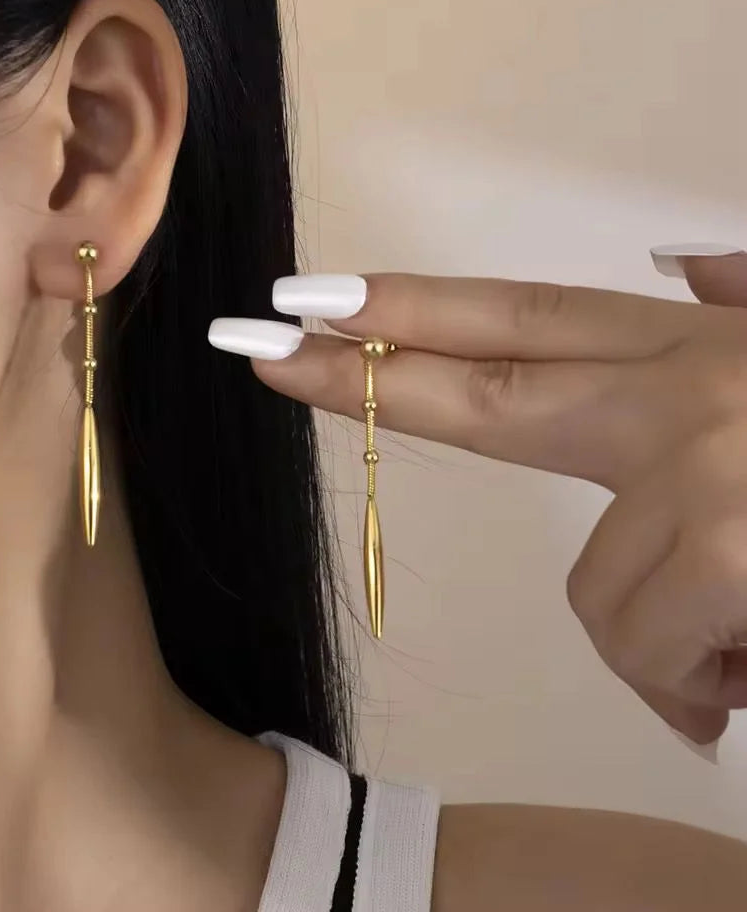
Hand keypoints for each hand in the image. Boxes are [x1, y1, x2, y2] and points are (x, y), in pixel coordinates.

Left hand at [249, 260, 746, 744]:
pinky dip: (691, 688)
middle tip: (258, 348)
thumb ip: (739, 310)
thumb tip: (684, 269)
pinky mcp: (725, 546)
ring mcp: (698, 466)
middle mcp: (681, 390)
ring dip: (651, 644)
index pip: (522, 320)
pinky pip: (643, 652)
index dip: (412, 309)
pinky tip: (744, 675)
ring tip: (735, 644)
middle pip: (487, 392)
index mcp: (691, 350)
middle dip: (363, 376)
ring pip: (588, 592)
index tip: (314, 298)